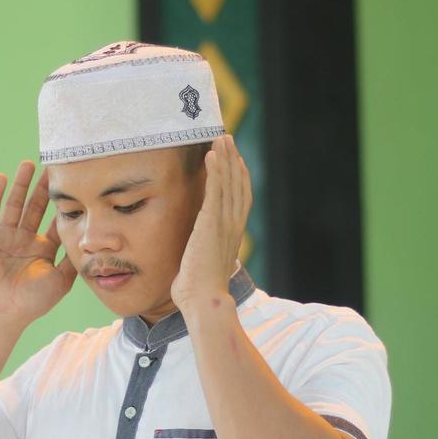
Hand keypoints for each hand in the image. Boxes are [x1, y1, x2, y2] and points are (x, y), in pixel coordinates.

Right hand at [0, 160, 76, 325]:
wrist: (3, 312)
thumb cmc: (33, 301)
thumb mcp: (61, 279)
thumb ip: (74, 259)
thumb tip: (93, 242)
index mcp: (42, 249)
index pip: (54, 220)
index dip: (63, 203)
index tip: (74, 184)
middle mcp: (24, 240)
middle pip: (36, 207)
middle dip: (44, 188)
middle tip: (53, 166)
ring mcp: (5, 236)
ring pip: (15, 204)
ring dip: (21, 184)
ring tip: (29, 163)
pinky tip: (2, 177)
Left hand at [170, 134, 250, 311]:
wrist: (203, 300)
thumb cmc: (199, 290)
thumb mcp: (204, 264)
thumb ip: (204, 252)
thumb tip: (196, 252)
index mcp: (233, 234)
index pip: (241, 199)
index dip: (240, 177)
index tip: (236, 160)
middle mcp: (233, 225)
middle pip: (239, 185)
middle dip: (234, 160)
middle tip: (228, 139)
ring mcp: (224, 224)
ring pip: (229, 183)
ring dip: (226, 158)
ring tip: (221, 138)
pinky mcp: (211, 224)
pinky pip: (216, 191)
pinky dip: (216, 171)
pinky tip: (212, 155)